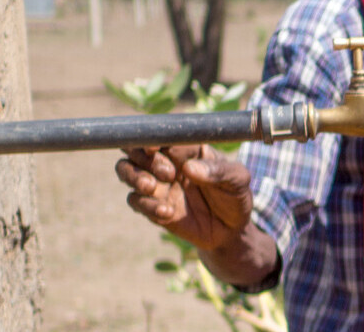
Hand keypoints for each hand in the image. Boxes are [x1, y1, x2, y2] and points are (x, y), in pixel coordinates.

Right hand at [116, 145, 253, 251]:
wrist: (231, 229)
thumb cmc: (235, 196)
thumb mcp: (238, 180)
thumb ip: (219, 171)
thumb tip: (189, 167)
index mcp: (187, 147)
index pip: (164, 134)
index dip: (154, 138)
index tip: (155, 148)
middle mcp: (167, 161)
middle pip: (135, 147)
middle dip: (143, 157)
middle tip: (168, 174)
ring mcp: (156, 183)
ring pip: (125, 170)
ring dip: (133, 176)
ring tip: (151, 187)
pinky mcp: (151, 205)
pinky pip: (135, 201)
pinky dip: (146, 205)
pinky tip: (167, 213)